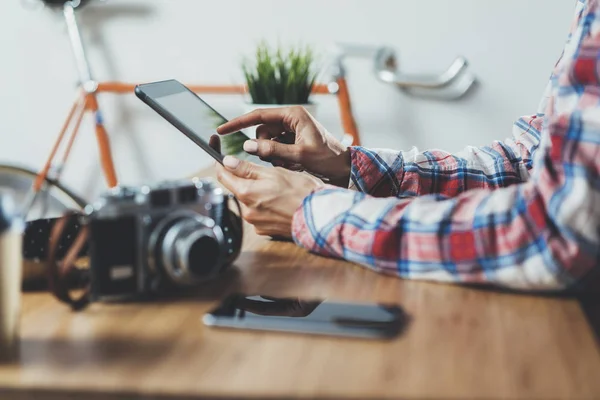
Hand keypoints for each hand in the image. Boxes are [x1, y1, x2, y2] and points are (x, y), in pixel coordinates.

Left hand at [215, 155, 323, 237]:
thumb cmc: (302, 192)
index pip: (222, 174)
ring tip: (279, 187)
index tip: (217, 148)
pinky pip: (258, 213)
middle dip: (244, 176)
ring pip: (248, 200)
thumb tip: (227, 162)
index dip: (220, 159)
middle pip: (236, 187)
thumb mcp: (274, 172)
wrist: (320, 216)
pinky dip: (265, 204)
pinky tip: (280, 201)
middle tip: (264, 169)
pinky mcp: (265, 230)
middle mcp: (247, 211)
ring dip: (257, 191)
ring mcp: (255, 222)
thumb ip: (247, 168)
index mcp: (246, 193)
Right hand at [217, 106, 350, 186]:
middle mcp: (291, 119)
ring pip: (266, 142)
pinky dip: (278, 158)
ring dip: (272, 155)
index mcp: (293, 114)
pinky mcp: (292, 141)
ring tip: (290, 163)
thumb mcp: (299, 156)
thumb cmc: (327, 159)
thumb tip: (247, 146)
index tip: (221, 130)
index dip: (238, 123)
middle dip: (264, 147)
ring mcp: (291, 130)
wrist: (344, 169)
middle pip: (262, 132)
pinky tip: (293, 164)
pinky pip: (274, 148)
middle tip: (278, 160)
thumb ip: (273, 151)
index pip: (258, 115)